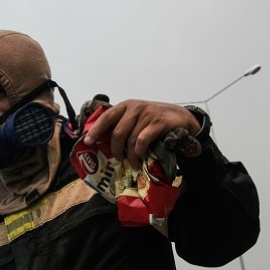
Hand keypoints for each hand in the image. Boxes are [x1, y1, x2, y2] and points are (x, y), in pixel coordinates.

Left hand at [82, 100, 200, 167]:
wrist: (181, 118)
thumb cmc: (154, 120)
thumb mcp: (137, 118)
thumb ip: (123, 124)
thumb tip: (102, 141)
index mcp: (126, 106)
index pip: (106, 117)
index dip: (95, 130)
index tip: (87, 142)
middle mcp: (136, 108)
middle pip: (118, 133)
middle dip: (116, 149)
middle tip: (119, 159)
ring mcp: (148, 114)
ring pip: (131, 140)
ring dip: (130, 156)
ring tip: (134, 163)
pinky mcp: (159, 123)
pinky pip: (143, 141)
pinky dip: (140, 151)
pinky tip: (142, 156)